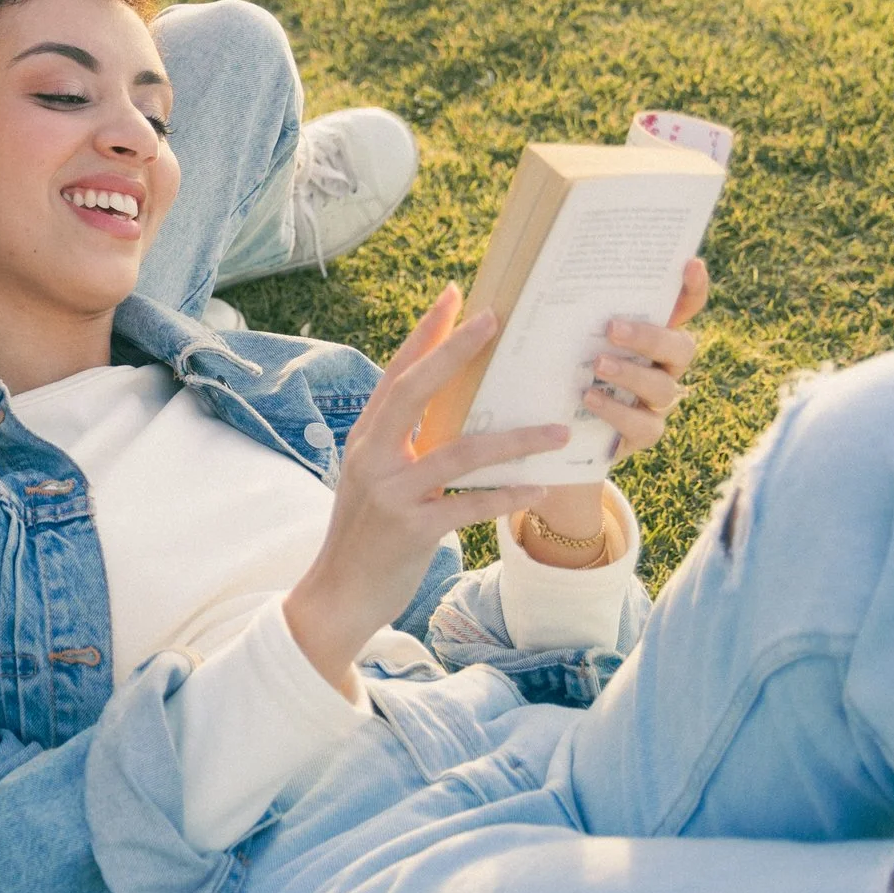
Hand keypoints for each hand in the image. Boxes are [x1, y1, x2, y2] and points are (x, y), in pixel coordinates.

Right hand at [283, 288, 568, 691]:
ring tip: (557, 429)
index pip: (397, 373)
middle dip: (454, 352)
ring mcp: (390, 493)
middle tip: (494, 319)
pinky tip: (538, 488)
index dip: (425, 333)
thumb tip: (453, 408)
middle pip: (415, 391)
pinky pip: (468, 506)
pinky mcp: (411, 530)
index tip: (454, 296)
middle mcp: (372, 457)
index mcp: (366, 438)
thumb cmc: (366, 535)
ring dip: (513, 439)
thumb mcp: (375, 479)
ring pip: (459, 453)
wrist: (336, 596)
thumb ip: (405, 444)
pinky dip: (505, 497)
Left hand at [519, 258, 709, 549]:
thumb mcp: (555, 334)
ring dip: (631, 374)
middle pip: (680, 346)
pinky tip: (590, 399)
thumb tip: (525, 272)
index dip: (693, 287)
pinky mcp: (643, 434)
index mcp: (649, 331)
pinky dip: (618, 412)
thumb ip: (557, 307)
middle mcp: (662, 365)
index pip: (684, 306)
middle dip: (650, 335)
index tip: (689, 263)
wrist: (547, 430)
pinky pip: (644, 426)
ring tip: (597, 365)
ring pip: (663, 387)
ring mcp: (655, 401)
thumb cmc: (555, 365)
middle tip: (612, 328)